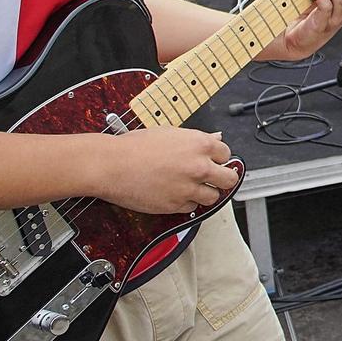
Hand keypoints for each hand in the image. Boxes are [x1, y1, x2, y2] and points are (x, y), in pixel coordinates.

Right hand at [95, 128, 240, 214]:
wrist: (112, 165)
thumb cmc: (135, 147)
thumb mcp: (169, 133)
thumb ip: (195, 139)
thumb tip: (214, 138)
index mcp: (199, 144)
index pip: (226, 154)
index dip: (219, 158)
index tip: (214, 161)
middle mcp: (199, 166)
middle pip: (229, 179)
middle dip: (223, 178)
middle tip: (214, 178)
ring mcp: (189, 188)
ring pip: (213, 197)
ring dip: (205, 193)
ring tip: (191, 187)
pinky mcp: (176, 205)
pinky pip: (192, 207)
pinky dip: (186, 203)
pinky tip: (174, 193)